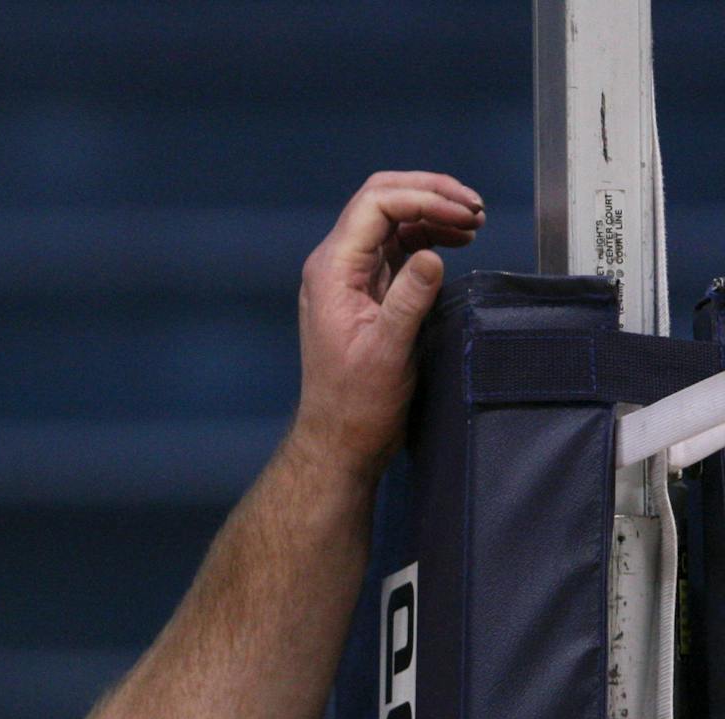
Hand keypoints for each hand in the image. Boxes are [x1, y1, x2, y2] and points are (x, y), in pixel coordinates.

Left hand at [292, 171, 482, 476]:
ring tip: (474, 224)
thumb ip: (408, 300)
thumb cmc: (357, 402)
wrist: (341, 436)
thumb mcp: (388, 352)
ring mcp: (351, 276)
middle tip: (474, 209)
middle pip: (381, 200)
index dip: (424, 198)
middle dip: (430, 194)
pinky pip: (397, 245)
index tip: (465, 215)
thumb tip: (432, 256)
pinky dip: (428, 236)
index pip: (375, 204)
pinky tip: (457, 242)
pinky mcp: (368, 289)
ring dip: (433, 212)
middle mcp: (336, 265)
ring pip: (392, 219)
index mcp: (332, 271)